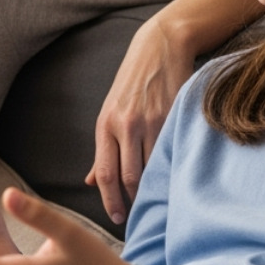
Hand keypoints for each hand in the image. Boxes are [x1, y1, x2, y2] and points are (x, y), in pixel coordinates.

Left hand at [86, 14, 192, 223]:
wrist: (160, 47)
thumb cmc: (132, 84)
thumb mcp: (109, 113)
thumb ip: (102, 150)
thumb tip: (90, 182)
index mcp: (105, 125)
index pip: (105, 172)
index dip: (110, 200)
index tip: (118, 217)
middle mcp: (125, 124)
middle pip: (127, 176)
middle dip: (132, 201)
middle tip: (139, 217)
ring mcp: (150, 121)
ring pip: (150, 167)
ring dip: (153, 190)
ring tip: (156, 204)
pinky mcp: (172, 116)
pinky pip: (171, 152)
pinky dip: (171, 171)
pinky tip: (173, 181)